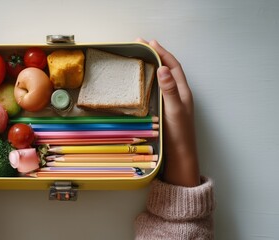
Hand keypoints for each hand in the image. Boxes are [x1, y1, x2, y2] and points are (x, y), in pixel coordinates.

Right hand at [138, 39, 199, 186]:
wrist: (179, 158)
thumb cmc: (179, 135)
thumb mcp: (174, 111)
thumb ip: (169, 90)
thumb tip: (163, 68)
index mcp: (182, 92)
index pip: (173, 66)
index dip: (162, 53)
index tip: (149, 42)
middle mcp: (177, 95)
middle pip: (167, 70)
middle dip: (155, 56)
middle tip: (140, 47)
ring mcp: (171, 103)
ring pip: (161, 80)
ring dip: (151, 68)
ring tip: (139, 60)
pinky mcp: (164, 111)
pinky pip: (156, 90)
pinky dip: (148, 82)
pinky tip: (140, 84)